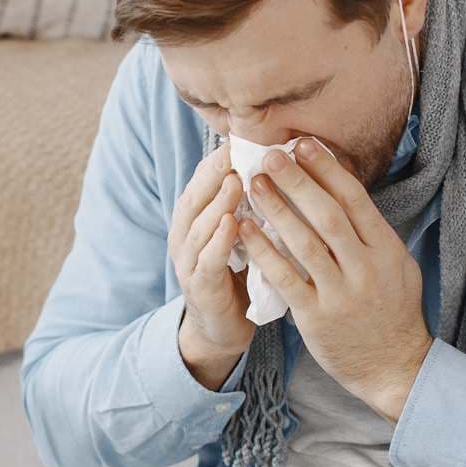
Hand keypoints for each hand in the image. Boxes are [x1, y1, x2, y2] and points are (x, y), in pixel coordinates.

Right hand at [167, 144, 253, 381]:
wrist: (224, 328)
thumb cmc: (240, 274)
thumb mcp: (246, 234)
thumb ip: (252, 205)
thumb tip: (279, 164)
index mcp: (196, 220)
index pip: (204, 182)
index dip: (221, 159)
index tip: (243, 138)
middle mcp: (186, 237)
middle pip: (195, 197)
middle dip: (214, 173)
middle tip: (236, 151)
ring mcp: (189, 263)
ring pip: (198, 227)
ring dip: (216, 203)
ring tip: (235, 182)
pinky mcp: (200, 288)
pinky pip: (207, 261)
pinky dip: (217, 242)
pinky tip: (232, 226)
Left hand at [236, 137, 431, 419]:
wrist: (394, 368)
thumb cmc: (392, 311)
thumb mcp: (397, 266)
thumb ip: (373, 232)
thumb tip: (344, 189)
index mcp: (387, 249)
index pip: (355, 199)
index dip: (327, 169)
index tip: (304, 143)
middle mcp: (366, 267)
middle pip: (327, 214)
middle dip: (297, 181)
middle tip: (270, 155)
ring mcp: (341, 293)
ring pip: (304, 242)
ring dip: (276, 209)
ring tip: (253, 183)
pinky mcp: (316, 317)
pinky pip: (286, 278)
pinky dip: (264, 251)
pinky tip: (245, 229)